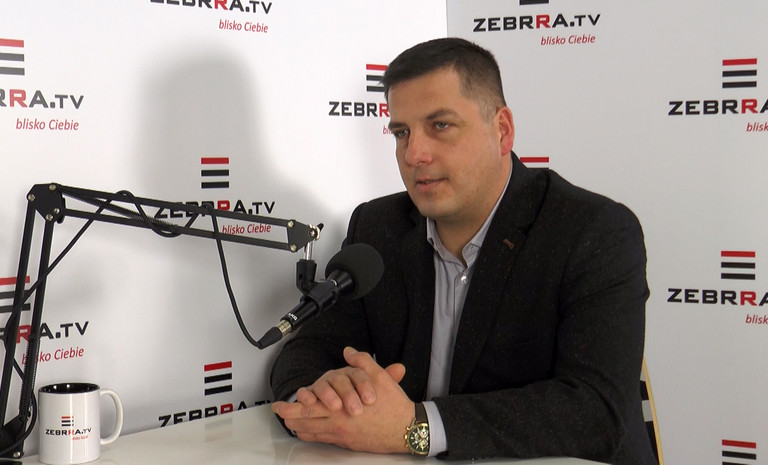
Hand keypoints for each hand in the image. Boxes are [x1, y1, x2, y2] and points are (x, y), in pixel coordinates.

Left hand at [272, 347, 413, 453]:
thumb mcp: (379, 377)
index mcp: (342, 408)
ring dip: (300, 428)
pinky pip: (325, 440)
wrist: (408, 430)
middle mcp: (339, 424)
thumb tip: (348, 352)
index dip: (290, 407)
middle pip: (306, 423)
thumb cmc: (394, 406)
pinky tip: (312, 432)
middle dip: (289, 418)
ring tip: (291, 423)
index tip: (278, 405)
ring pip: (314, 434)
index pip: (309, 408)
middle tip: (278, 414)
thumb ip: (362, 362)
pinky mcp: (350, 443)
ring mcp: (343, 436)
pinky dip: (314, 436)